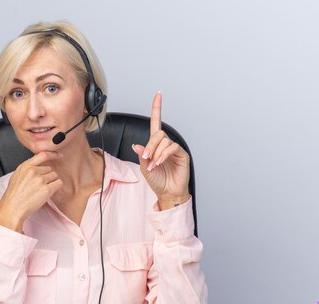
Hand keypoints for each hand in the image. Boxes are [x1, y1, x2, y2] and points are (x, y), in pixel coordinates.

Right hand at [0, 151, 62, 231]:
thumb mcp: (16, 176)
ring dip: (52, 182)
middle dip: (48, 176)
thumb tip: (37, 166)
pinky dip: (56, 188)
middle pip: (50, 168)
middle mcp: (32, 171)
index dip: (53, 154)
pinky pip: (58, 184)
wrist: (12, 209)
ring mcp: (40, 180)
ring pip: (55, 176)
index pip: (42, 155)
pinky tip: (48, 193)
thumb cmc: (13, 196)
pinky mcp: (46, 190)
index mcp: (24, 167)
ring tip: (42, 190)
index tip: (59, 155)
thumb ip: (26, 169)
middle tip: (41, 186)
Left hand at [132, 92, 190, 209]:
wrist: (168, 192)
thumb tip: (137, 145)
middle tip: (147, 157)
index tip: (158, 95)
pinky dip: (163, 155)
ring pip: (164, 141)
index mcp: (156, 145)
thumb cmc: (158, 180)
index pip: (156, 123)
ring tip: (154, 165)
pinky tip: (159, 163)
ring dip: (156, 153)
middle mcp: (165, 144)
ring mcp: (174, 148)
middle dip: (150, 145)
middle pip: (158, 134)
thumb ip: (142, 155)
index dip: (157, 108)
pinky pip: (172, 148)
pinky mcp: (182, 154)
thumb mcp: (144, 167)